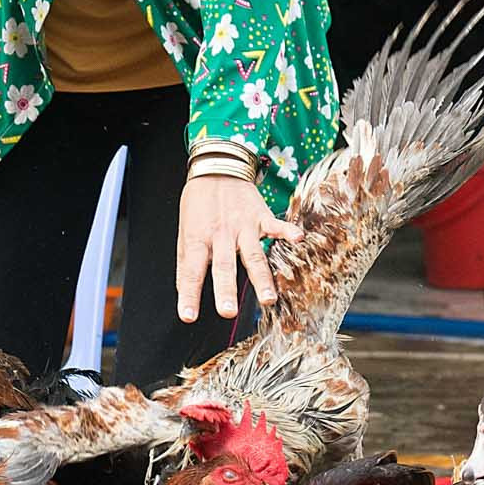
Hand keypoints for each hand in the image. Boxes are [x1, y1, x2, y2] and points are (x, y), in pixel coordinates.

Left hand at [176, 173, 300, 324]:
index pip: (191, 272)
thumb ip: (187, 263)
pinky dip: (287, 232)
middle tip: (227, 312)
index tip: (188, 316)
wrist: (217, 168)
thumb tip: (184, 293)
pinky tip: (298, 239)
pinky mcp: (260, 216)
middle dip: (226, 290)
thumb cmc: (199, 204)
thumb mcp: (185, 232)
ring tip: (268, 299)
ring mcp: (242, 226)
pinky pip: (275, 225)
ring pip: (253, 255)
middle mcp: (220, 235)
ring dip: (261, 278)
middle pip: (223, 266)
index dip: (189, 295)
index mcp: (198, 240)